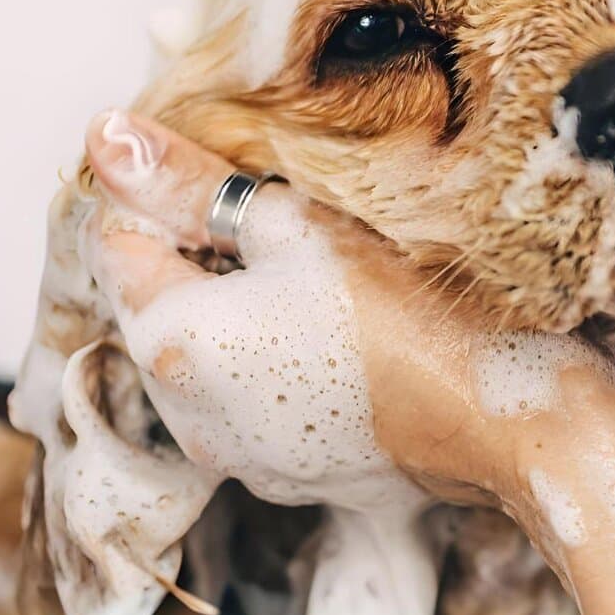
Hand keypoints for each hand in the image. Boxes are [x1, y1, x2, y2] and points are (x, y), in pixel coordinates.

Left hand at [82, 111, 614, 517]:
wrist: (508, 425)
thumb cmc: (411, 311)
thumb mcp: (295, 222)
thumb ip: (188, 182)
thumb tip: (106, 137)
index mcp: (171, 344)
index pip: (115, 243)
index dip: (166, 196)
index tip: (232, 177)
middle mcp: (186, 416)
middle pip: (162, 304)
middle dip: (206, 256)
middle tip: (289, 221)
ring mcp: (238, 457)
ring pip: (209, 355)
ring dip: (244, 310)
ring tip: (324, 278)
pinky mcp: (290, 478)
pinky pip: (255, 403)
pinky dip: (279, 363)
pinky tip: (344, 335)